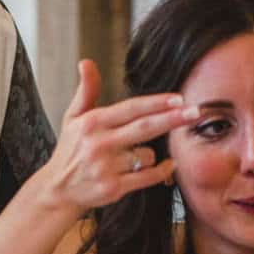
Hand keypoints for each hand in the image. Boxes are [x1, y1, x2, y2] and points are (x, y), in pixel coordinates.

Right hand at [36, 60, 197, 213]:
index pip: (131, 108)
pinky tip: (167, 165)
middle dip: (172, 119)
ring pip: (147, 156)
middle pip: (144, 128)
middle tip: (196, 112)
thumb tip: (86, 62)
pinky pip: (148, 177)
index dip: (156, 103)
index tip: (178, 99)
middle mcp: (98, 143)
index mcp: (92, 123)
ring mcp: (106, 167)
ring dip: (152, 155)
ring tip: (135, 157)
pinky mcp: (113, 188)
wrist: (57, 190)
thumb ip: (86, 91)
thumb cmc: (70, 151)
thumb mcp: (72, 118)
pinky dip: (161, 171)